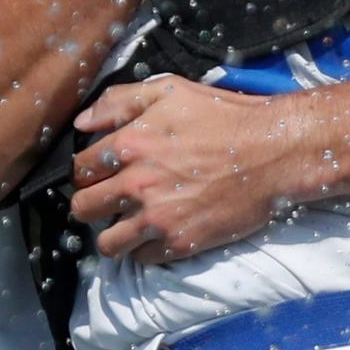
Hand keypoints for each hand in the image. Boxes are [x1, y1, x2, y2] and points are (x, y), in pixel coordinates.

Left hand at [69, 76, 290, 261]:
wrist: (270, 151)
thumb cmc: (222, 116)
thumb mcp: (169, 91)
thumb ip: (119, 102)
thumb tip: (83, 122)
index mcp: (129, 145)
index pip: (79, 169)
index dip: (85, 170)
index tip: (97, 171)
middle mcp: (136, 185)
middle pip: (82, 209)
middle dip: (89, 202)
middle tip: (107, 197)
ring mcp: (157, 219)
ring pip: (106, 243)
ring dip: (111, 232)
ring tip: (126, 220)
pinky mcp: (179, 243)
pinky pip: (140, 259)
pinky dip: (142, 248)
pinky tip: (155, 230)